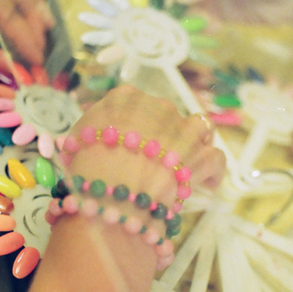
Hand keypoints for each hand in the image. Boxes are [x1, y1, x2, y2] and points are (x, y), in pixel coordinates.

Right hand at [66, 85, 225, 212]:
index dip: (133, 125)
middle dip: (162, 136)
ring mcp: (183, 129)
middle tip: (152, 161)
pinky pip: (215, 159)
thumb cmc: (85, 169)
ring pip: (199, 127)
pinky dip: (212, 171)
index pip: (133, 104)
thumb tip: (88, 141)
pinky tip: (207, 182)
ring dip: (195, 142)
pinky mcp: (200, 156)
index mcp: (125, 99)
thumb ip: (87, 136)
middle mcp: (158, 107)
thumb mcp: (77, 145)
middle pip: (166, 117)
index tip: (129, 142)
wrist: (109, 192)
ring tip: (187, 160)